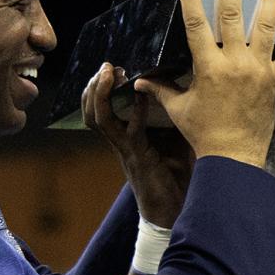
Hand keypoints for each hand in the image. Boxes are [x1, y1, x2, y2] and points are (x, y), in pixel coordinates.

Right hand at [83, 63, 193, 226]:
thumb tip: (183, 87)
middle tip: (105, 66)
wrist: (174, 208)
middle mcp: (120, 141)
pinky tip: (141, 95)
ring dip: (101, 95)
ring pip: (100, 119)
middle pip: (91, 111)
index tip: (109, 67)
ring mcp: (126, 149)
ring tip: (108, 74)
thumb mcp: (171, 138)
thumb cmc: (175, 173)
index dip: (98, 88)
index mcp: (124, 136)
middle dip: (94, 87)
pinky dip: (135, 110)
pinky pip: (130, 131)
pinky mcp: (139, 157)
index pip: (100, 109)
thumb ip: (170, 116)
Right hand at [134, 0, 274, 166]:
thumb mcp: (178, 109)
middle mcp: (234, 63)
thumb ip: (162, 89)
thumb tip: (140, 80)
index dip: (191, 0)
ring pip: (266, 28)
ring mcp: (258, 70)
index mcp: (208, 67)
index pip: (196, 26)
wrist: (233, 157)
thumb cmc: (203, 133)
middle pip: (232, 17)